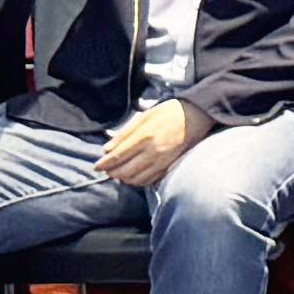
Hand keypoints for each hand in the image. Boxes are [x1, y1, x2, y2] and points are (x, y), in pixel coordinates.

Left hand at [94, 101, 209, 188]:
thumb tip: (107, 149)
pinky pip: (150, 180)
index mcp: (145, 136)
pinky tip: (134, 176)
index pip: (118, 156)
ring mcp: (162, 161)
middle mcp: (153, 151)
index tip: (96, 167)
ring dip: (124, 178)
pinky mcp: (169, 166)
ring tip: (120, 173)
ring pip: (136, 179)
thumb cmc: (169, 112)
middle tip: (107, 170)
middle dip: (112, 172)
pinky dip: (138, 181)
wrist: (197, 116)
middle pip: (125, 171)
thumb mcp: (145, 116)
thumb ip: (125, 133)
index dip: (104, 164)